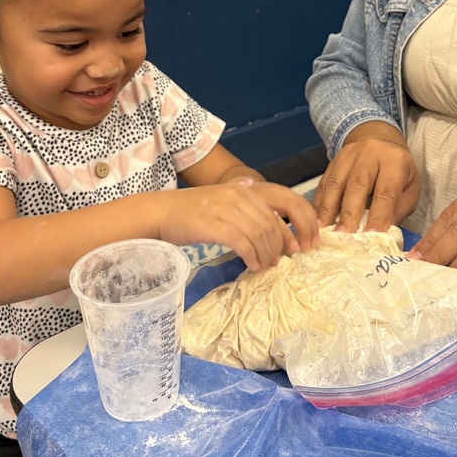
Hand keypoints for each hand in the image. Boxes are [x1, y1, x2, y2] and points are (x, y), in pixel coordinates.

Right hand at [157, 181, 310, 272]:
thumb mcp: (224, 202)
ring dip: (265, 254)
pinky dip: (251, 256)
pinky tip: (251, 265)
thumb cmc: (192, 211)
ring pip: (258, 234)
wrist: (162, 212)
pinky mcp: (212, 224)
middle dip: (277, 246)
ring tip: (263, 266)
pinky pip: (241, 242)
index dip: (289, 232)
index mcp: (243, 190)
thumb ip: (246, 206)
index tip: (294, 249)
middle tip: (275, 262)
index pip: (276, 211)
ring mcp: (224, 208)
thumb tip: (271, 216)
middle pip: (269, 225)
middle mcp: (237, 196)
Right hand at [313, 132, 419, 232]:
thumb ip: (398, 210)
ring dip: (328, 209)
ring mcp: (349, 156)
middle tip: (343, 236)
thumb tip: (382, 234)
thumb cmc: (399, 172)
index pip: (386, 192)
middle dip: (349, 214)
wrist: (382, 142)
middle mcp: (370, 155)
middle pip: (357, 185)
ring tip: (323, 230)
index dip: (378, 215)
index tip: (371, 236)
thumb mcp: (410, 188)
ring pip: (336, 183)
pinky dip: (319, 202)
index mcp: (394, 162)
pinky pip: (324, 183)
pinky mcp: (333, 161)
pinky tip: (316, 219)